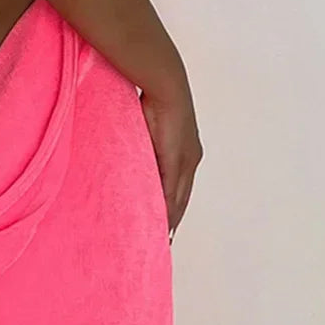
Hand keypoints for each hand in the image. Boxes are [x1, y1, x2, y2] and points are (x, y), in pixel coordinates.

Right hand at [139, 85, 202, 241]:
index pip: (182, 186)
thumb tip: (134, 157)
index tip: (167, 222)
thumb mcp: (150, 127)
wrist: (165, 84)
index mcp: (187, 151)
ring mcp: (185, 161)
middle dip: (174, 218)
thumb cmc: (155, 98)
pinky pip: (171, 192)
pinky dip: (166, 208)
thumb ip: (146, 145)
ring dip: (170, 217)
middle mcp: (190, 159)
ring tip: (161, 236)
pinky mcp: (176, 160)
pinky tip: (159, 220)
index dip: (175, 205)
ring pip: (179, 199)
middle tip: (165, 239)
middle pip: (183, 197)